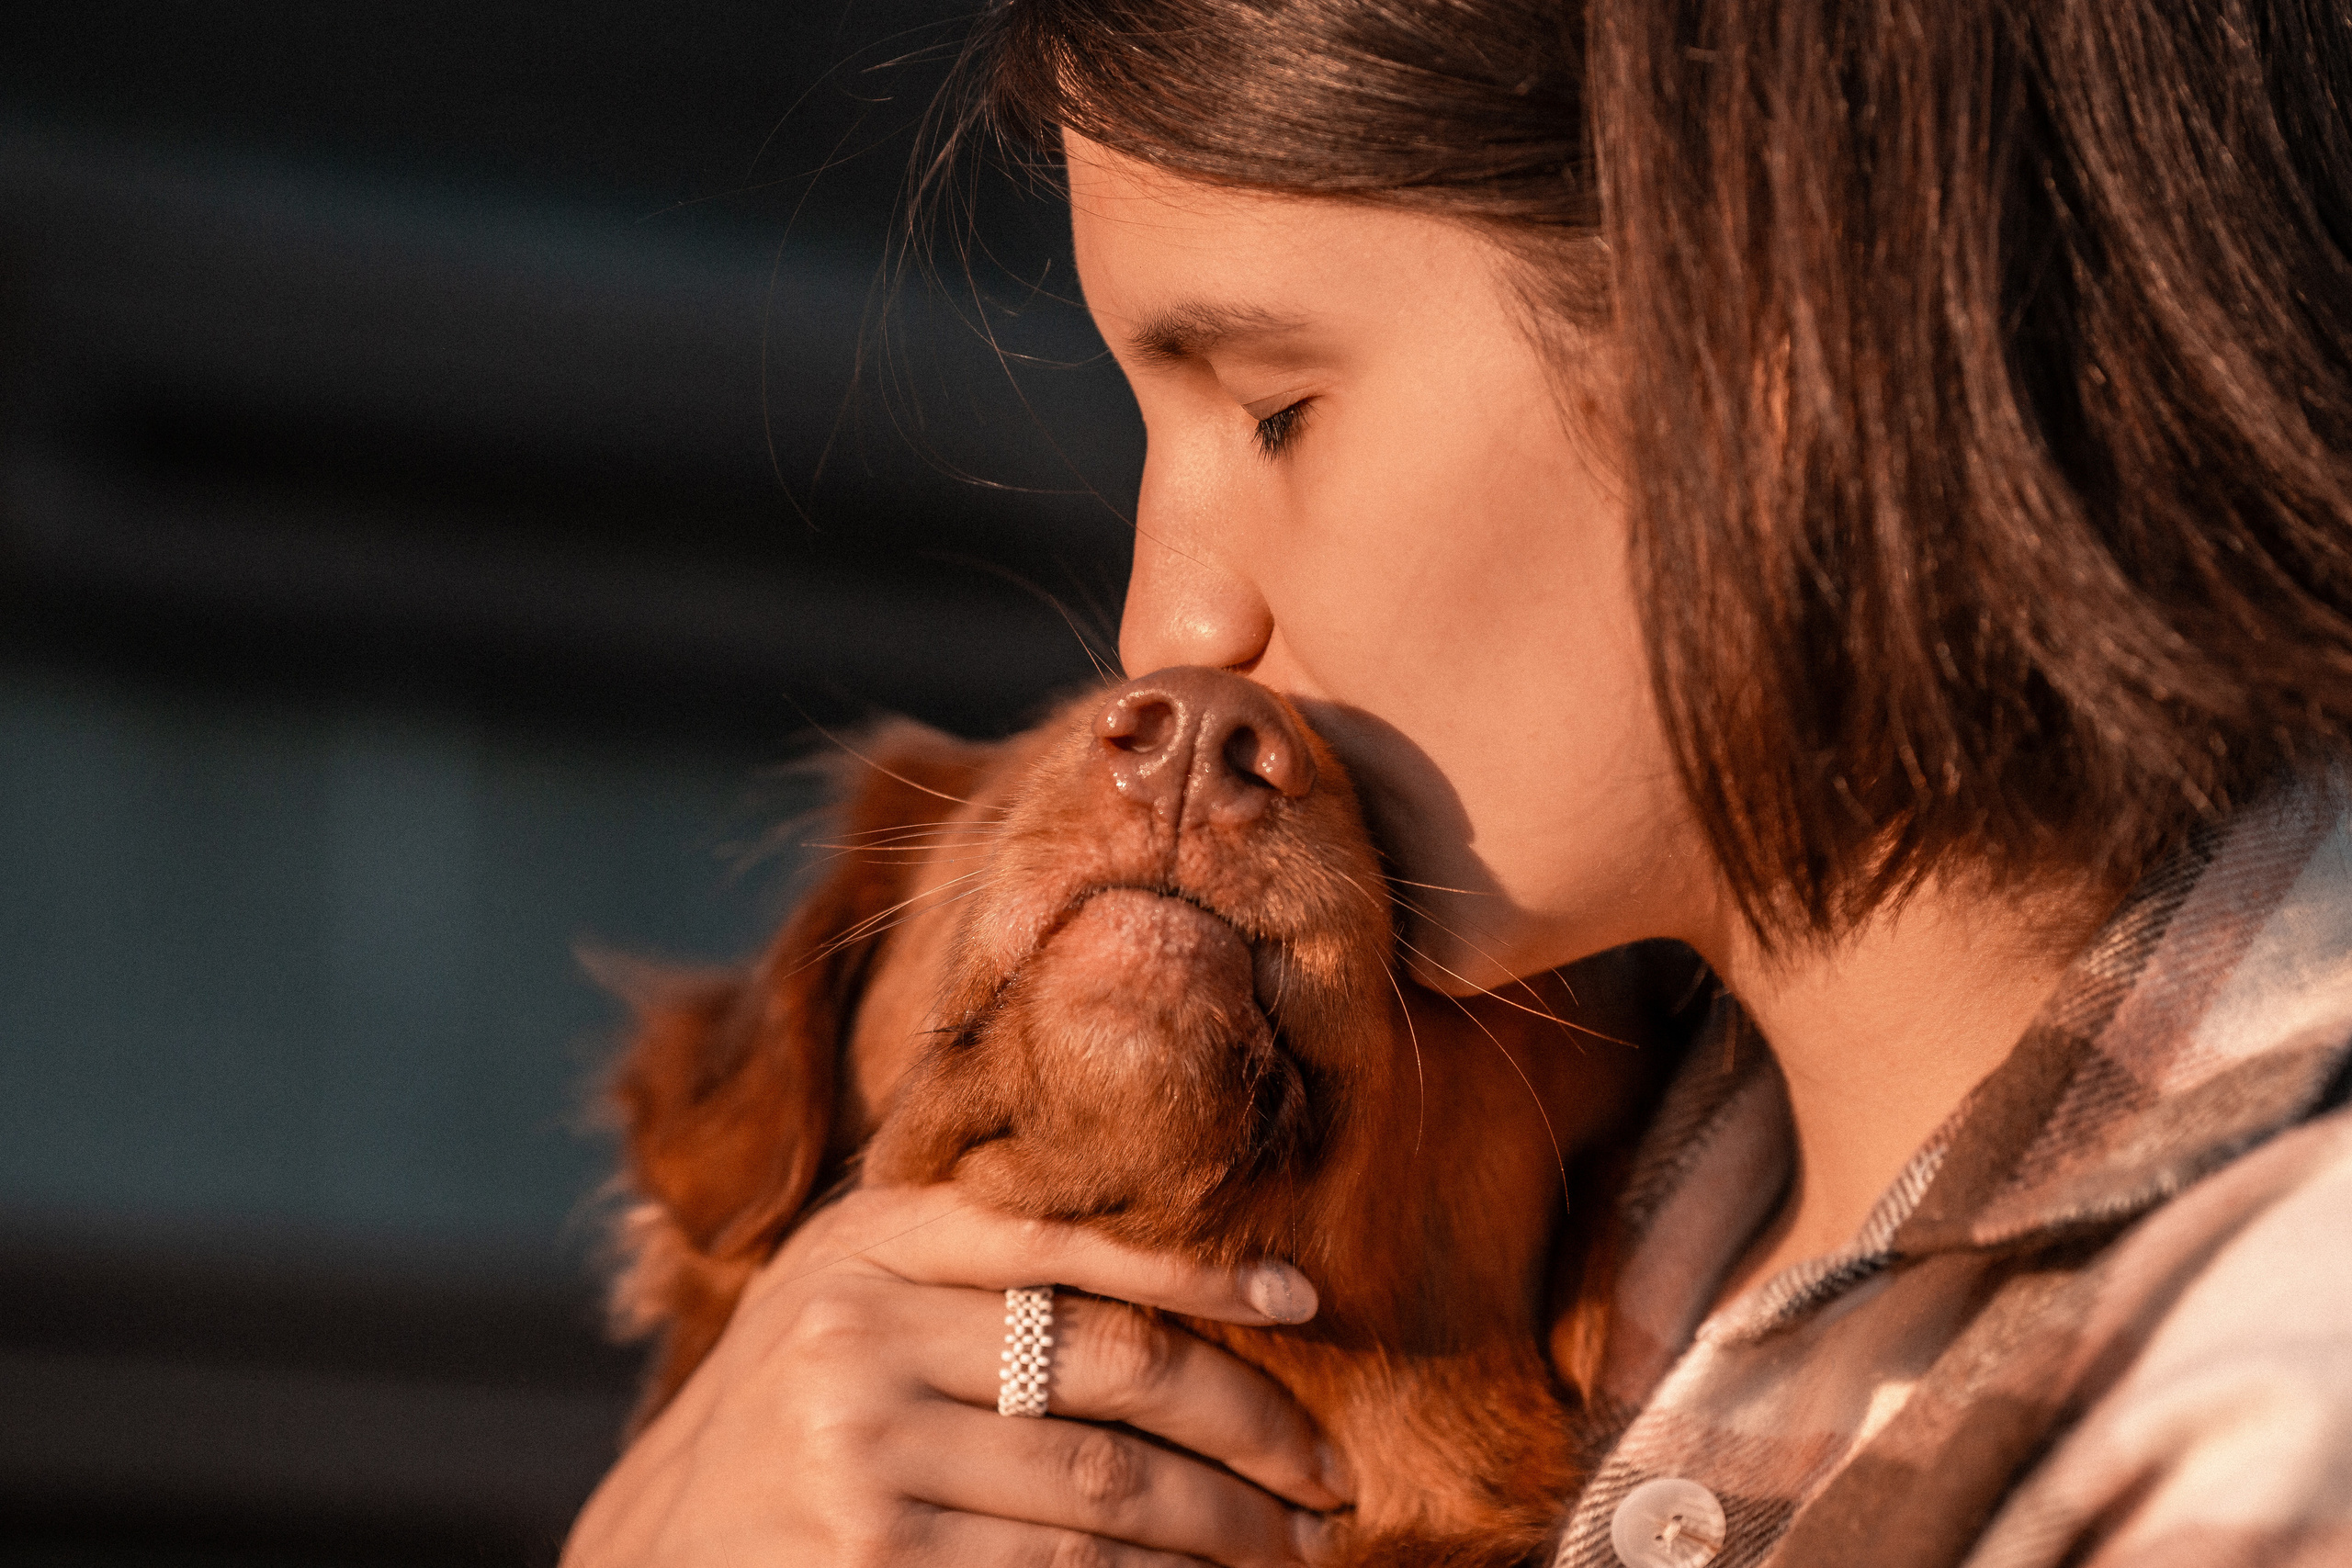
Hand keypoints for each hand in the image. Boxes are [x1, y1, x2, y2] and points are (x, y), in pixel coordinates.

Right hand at [562, 1184, 1350, 1566]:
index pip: (1072, 1237)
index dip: (1204, 1269)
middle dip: (1251, 1428)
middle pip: (1115, 1372)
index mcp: (869, 1240)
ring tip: (1293, 1548)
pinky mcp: (872, 1564)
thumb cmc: (789, 1405)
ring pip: (1106, 1491)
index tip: (1306, 1302)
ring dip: (1224, 1529)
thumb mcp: (853, 1292)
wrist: (650, 1548)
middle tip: (1328, 1474)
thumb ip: (973, 1254)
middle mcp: (860, 1333)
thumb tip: (1191, 1262)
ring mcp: (861, 1457)